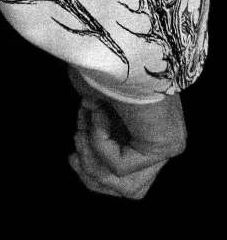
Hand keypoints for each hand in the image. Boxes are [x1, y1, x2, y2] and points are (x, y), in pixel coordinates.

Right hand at [67, 69, 185, 199]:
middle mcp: (162, 142)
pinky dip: (99, 140)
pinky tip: (98, 113)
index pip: (128, 178)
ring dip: (92, 157)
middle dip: (91, 172)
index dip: (93, 172)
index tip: (71, 152)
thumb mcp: (91, 105)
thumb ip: (94, 131)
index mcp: (147, 132)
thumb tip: (82, 148)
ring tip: (85, 127)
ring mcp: (167, 145)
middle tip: (75, 148)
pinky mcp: (165, 145)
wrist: (112, 48)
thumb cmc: (99, 65)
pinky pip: (122, 165)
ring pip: (127, 187)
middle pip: (128, 191)